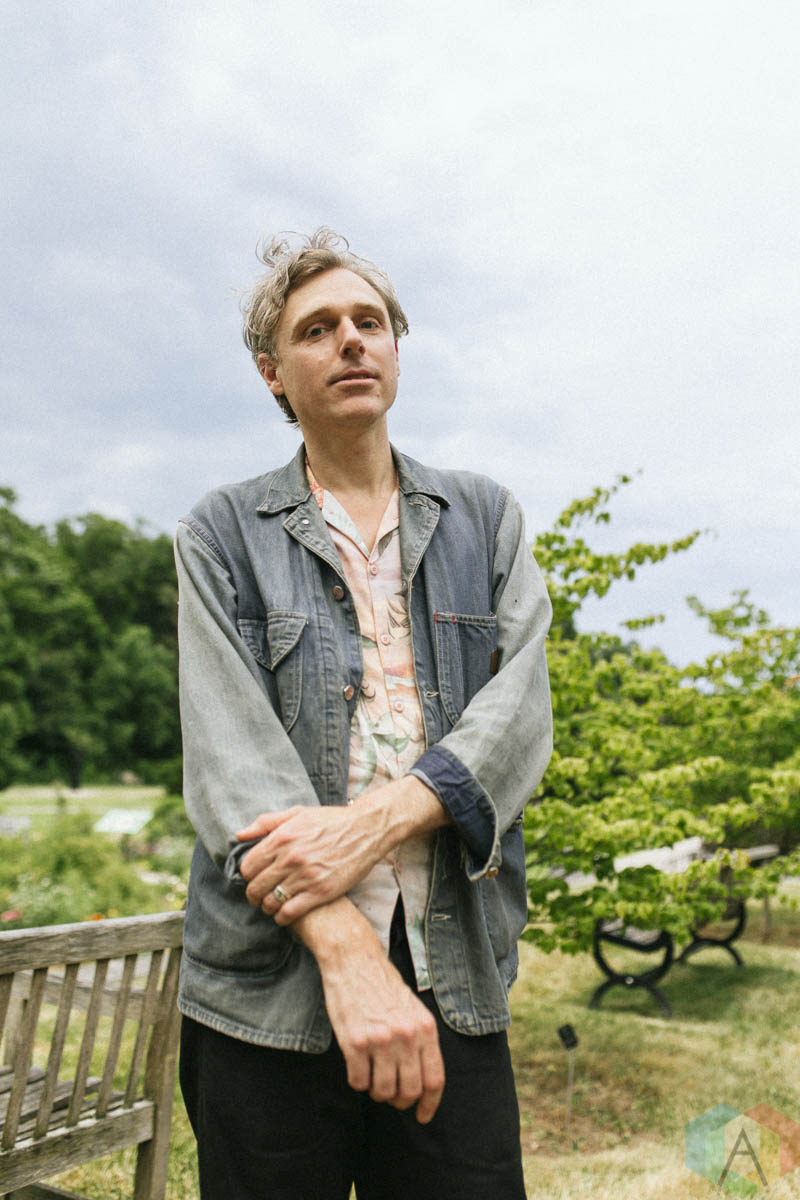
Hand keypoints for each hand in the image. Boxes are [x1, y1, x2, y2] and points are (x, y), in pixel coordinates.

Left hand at [236, 804, 384, 923]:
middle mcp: (290, 858)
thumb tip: (239, 835)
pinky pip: (289, 913)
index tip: (253, 878)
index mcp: (282, 837)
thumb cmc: (332, 820)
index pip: (247, 866)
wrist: (367, 829)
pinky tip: (284, 914)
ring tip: (272, 905)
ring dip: (267, 907)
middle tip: (259, 896)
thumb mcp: (297, 813)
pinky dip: (282, 918)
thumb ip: (266, 823)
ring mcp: (305, 876)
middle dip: (253, 895)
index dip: (247, 875)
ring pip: (270, 902)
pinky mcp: (321, 892)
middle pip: (256, 887)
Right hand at [299, 903, 444, 1123]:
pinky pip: (358, 1081)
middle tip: (391, 1096)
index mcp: (425, 1028)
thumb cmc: (382, 986)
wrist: (354, 960)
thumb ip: (420, 1041)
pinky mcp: (355, 1041)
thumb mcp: (413, 1010)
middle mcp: (406, 1035)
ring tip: (373, 1078)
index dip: (430, 1104)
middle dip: (400, 1101)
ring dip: (377, 1092)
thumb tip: (422, 1082)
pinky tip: (357, 1068)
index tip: (423, 1116)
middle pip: (410, 1091)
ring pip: (383, 1091)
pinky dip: (358, 1082)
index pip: (435, 1080)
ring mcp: (381, 1039)